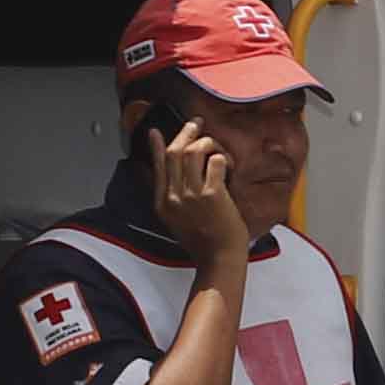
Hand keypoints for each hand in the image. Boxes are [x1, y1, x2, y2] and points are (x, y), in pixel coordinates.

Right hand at [148, 117, 254, 270]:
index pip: (157, 166)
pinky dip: (223, 158)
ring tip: (216, 146)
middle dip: (186, 134)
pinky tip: (229, 165)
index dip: (157, 146)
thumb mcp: (177, 220)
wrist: (219, 259)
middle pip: (174, 153)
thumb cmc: (204, 242)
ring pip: (193, 152)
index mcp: (163, 203)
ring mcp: (192, 195)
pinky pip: (215, 162)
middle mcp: (174, 197)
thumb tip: (174, 176)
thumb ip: (173, 198)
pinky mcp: (212, 195)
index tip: (155, 133)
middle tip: (196, 125)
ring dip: (208, 143)